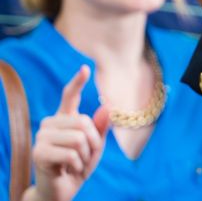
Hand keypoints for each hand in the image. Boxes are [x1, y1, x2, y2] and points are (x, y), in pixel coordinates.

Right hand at [27, 66, 108, 200]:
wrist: (62, 190)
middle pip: (83, 121)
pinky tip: (69, 170)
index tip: (85, 68)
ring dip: (85, 155)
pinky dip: (78, 164)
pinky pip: (71, 153)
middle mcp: (50, 123)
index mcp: (65, 118)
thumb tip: (107, 106)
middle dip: (93, 142)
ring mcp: (42, 137)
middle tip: (85, 156)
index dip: (78, 82)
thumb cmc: (79, 165)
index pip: (69, 95)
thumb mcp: (95, 146)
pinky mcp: (39, 152)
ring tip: (76, 163)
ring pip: (78, 137)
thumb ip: (100, 127)